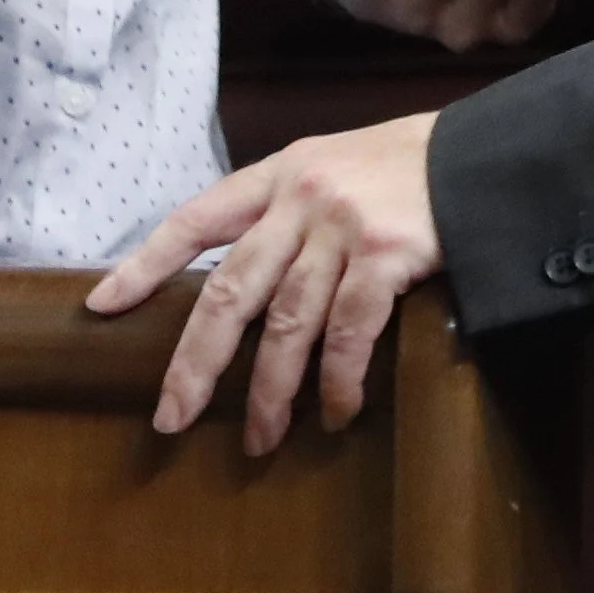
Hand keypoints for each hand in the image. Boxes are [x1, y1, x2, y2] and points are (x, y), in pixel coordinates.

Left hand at [89, 111, 443, 453]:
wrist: (492, 152)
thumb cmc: (413, 167)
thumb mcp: (339, 165)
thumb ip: (292, 210)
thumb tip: (249, 285)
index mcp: (281, 171)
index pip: (195, 219)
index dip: (145, 264)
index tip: (101, 307)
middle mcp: (302, 197)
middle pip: (230, 290)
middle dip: (195, 362)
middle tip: (170, 419)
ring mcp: (344, 226)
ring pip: (286, 323)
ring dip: (271, 392)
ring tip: (260, 439)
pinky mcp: (388, 254)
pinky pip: (348, 332)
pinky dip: (338, 380)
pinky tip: (336, 411)